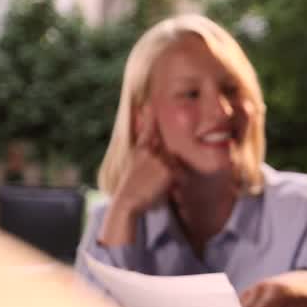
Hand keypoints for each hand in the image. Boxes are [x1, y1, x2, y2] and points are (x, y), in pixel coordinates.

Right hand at [98, 107, 181, 246]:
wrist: (127, 202)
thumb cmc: (131, 189)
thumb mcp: (134, 168)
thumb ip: (146, 158)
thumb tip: (159, 153)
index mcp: (139, 151)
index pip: (147, 131)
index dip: (149, 118)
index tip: (149, 104)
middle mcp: (149, 152)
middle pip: (168, 152)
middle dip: (168, 163)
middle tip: (154, 169)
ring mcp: (159, 160)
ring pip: (174, 164)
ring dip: (172, 176)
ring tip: (155, 185)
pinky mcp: (167, 170)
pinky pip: (178, 175)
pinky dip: (175, 183)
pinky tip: (163, 189)